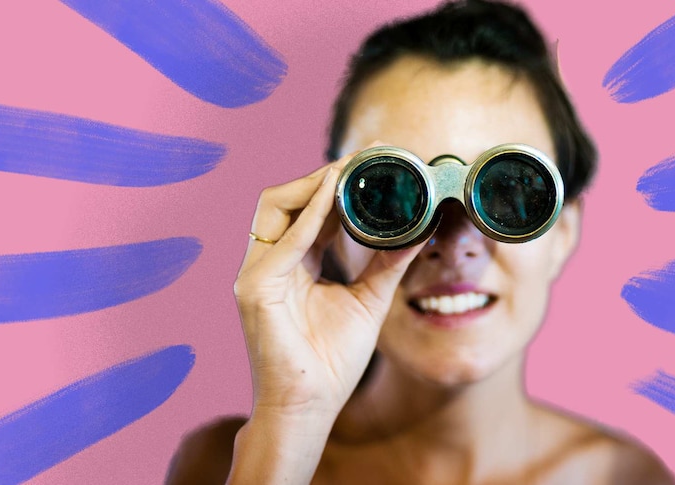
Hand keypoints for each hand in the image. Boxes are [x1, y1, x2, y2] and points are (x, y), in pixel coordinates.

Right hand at [234, 146, 423, 422]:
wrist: (308, 407)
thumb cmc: (331, 361)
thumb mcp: (368, 300)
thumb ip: (387, 263)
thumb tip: (419, 229)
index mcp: (292, 265)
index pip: (307, 211)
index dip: (335, 184)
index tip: (371, 163)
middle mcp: (268, 263)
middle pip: (285, 200)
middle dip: (322, 174)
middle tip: (364, 157)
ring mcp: (255, 274)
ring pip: (274, 207)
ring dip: (313, 184)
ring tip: (349, 168)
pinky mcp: (254, 288)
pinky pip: (284, 240)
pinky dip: (310, 214)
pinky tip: (335, 194)